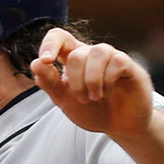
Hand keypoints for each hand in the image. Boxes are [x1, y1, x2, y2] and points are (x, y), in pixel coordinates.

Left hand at [31, 27, 154, 137]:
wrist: (119, 127)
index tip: (46, 61)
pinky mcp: (128, 65)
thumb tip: (35, 63)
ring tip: (95, 97)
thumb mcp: (64, 99)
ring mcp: (111, 58)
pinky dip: (109, 80)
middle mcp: (91, 54)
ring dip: (92, 80)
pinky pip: (117, 61)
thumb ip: (49, 82)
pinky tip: (109, 91)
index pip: (59, 37)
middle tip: (83, 99)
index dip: (50, 44)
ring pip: (98, 52)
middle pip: (76, 55)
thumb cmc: (91, 110)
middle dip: (76, 82)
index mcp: (72, 59)